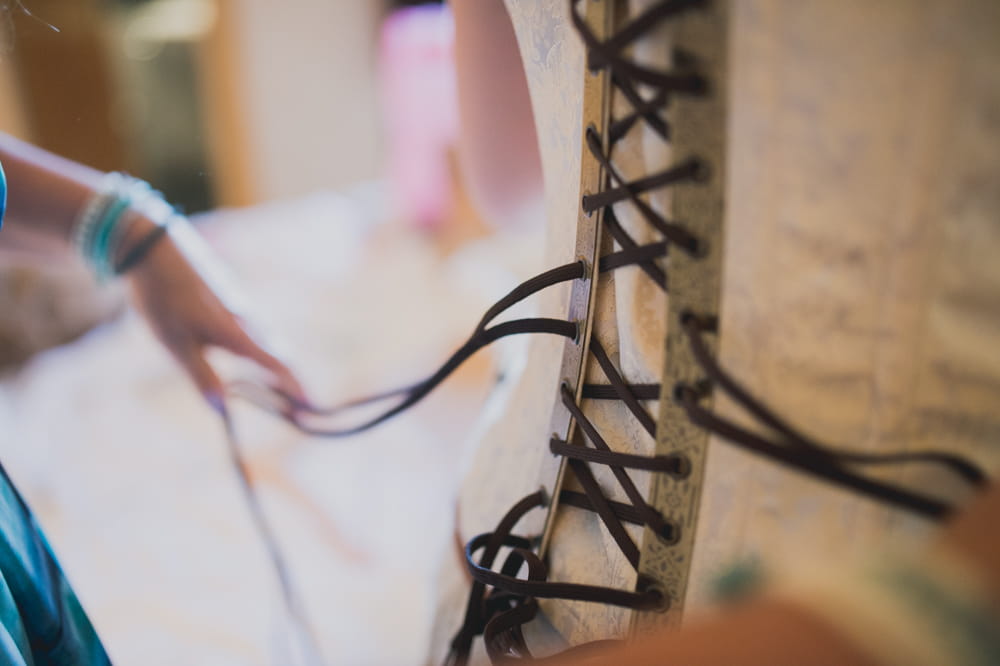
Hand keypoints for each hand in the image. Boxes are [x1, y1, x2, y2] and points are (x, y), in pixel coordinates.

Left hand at [121, 215, 306, 413]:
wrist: (155, 251)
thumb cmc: (162, 298)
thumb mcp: (176, 344)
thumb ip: (202, 376)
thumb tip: (222, 410)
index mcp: (237, 333)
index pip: (277, 366)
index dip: (295, 388)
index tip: (312, 408)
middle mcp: (248, 322)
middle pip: (281, 356)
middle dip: (292, 384)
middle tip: (300, 410)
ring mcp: (242, 312)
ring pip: (271, 345)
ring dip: (281, 372)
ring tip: (285, 396)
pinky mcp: (233, 307)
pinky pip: (259, 337)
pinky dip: (267, 358)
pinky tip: (259, 367)